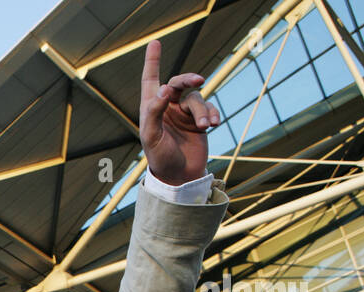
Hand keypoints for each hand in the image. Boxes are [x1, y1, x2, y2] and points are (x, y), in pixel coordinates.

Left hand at [139, 39, 220, 185]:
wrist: (180, 176)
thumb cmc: (160, 158)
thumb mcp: (151, 136)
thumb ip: (154, 111)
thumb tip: (164, 88)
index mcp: (151, 108)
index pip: (150, 79)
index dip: (153, 61)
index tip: (155, 43)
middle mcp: (167, 107)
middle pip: (179, 83)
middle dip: (188, 79)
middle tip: (198, 80)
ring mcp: (184, 113)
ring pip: (196, 98)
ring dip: (201, 110)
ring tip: (205, 125)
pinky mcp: (199, 120)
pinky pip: (208, 108)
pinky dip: (212, 114)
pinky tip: (213, 124)